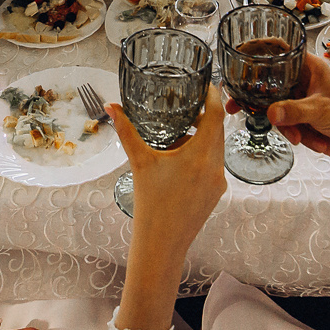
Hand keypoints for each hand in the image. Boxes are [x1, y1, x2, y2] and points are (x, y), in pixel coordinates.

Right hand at [111, 84, 226, 253]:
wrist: (161, 244)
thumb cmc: (151, 205)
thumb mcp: (139, 162)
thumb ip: (126, 131)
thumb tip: (111, 106)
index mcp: (200, 155)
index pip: (215, 115)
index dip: (213, 97)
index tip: (206, 85)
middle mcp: (215, 167)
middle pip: (218, 130)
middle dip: (204, 116)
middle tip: (188, 105)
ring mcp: (219, 181)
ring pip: (216, 148)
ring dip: (203, 136)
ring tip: (179, 133)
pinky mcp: (217, 193)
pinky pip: (214, 164)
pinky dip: (202, 154)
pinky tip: (181, 159)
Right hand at [268, 54, 329, 192]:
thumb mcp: (321, 111)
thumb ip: (295, 111)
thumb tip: (272, 112)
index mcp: (312, 68)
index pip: (282, 54)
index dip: (265, 59)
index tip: (248, 69)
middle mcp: (304, 82)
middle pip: (273, 86)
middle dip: (273, 106)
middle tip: (260, 111)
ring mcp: (301, 101)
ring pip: (277, 109)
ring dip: (289, 127)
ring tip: (301, 135)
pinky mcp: (300, 119)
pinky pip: (285, 125)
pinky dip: (296, 135)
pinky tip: (312, 140)